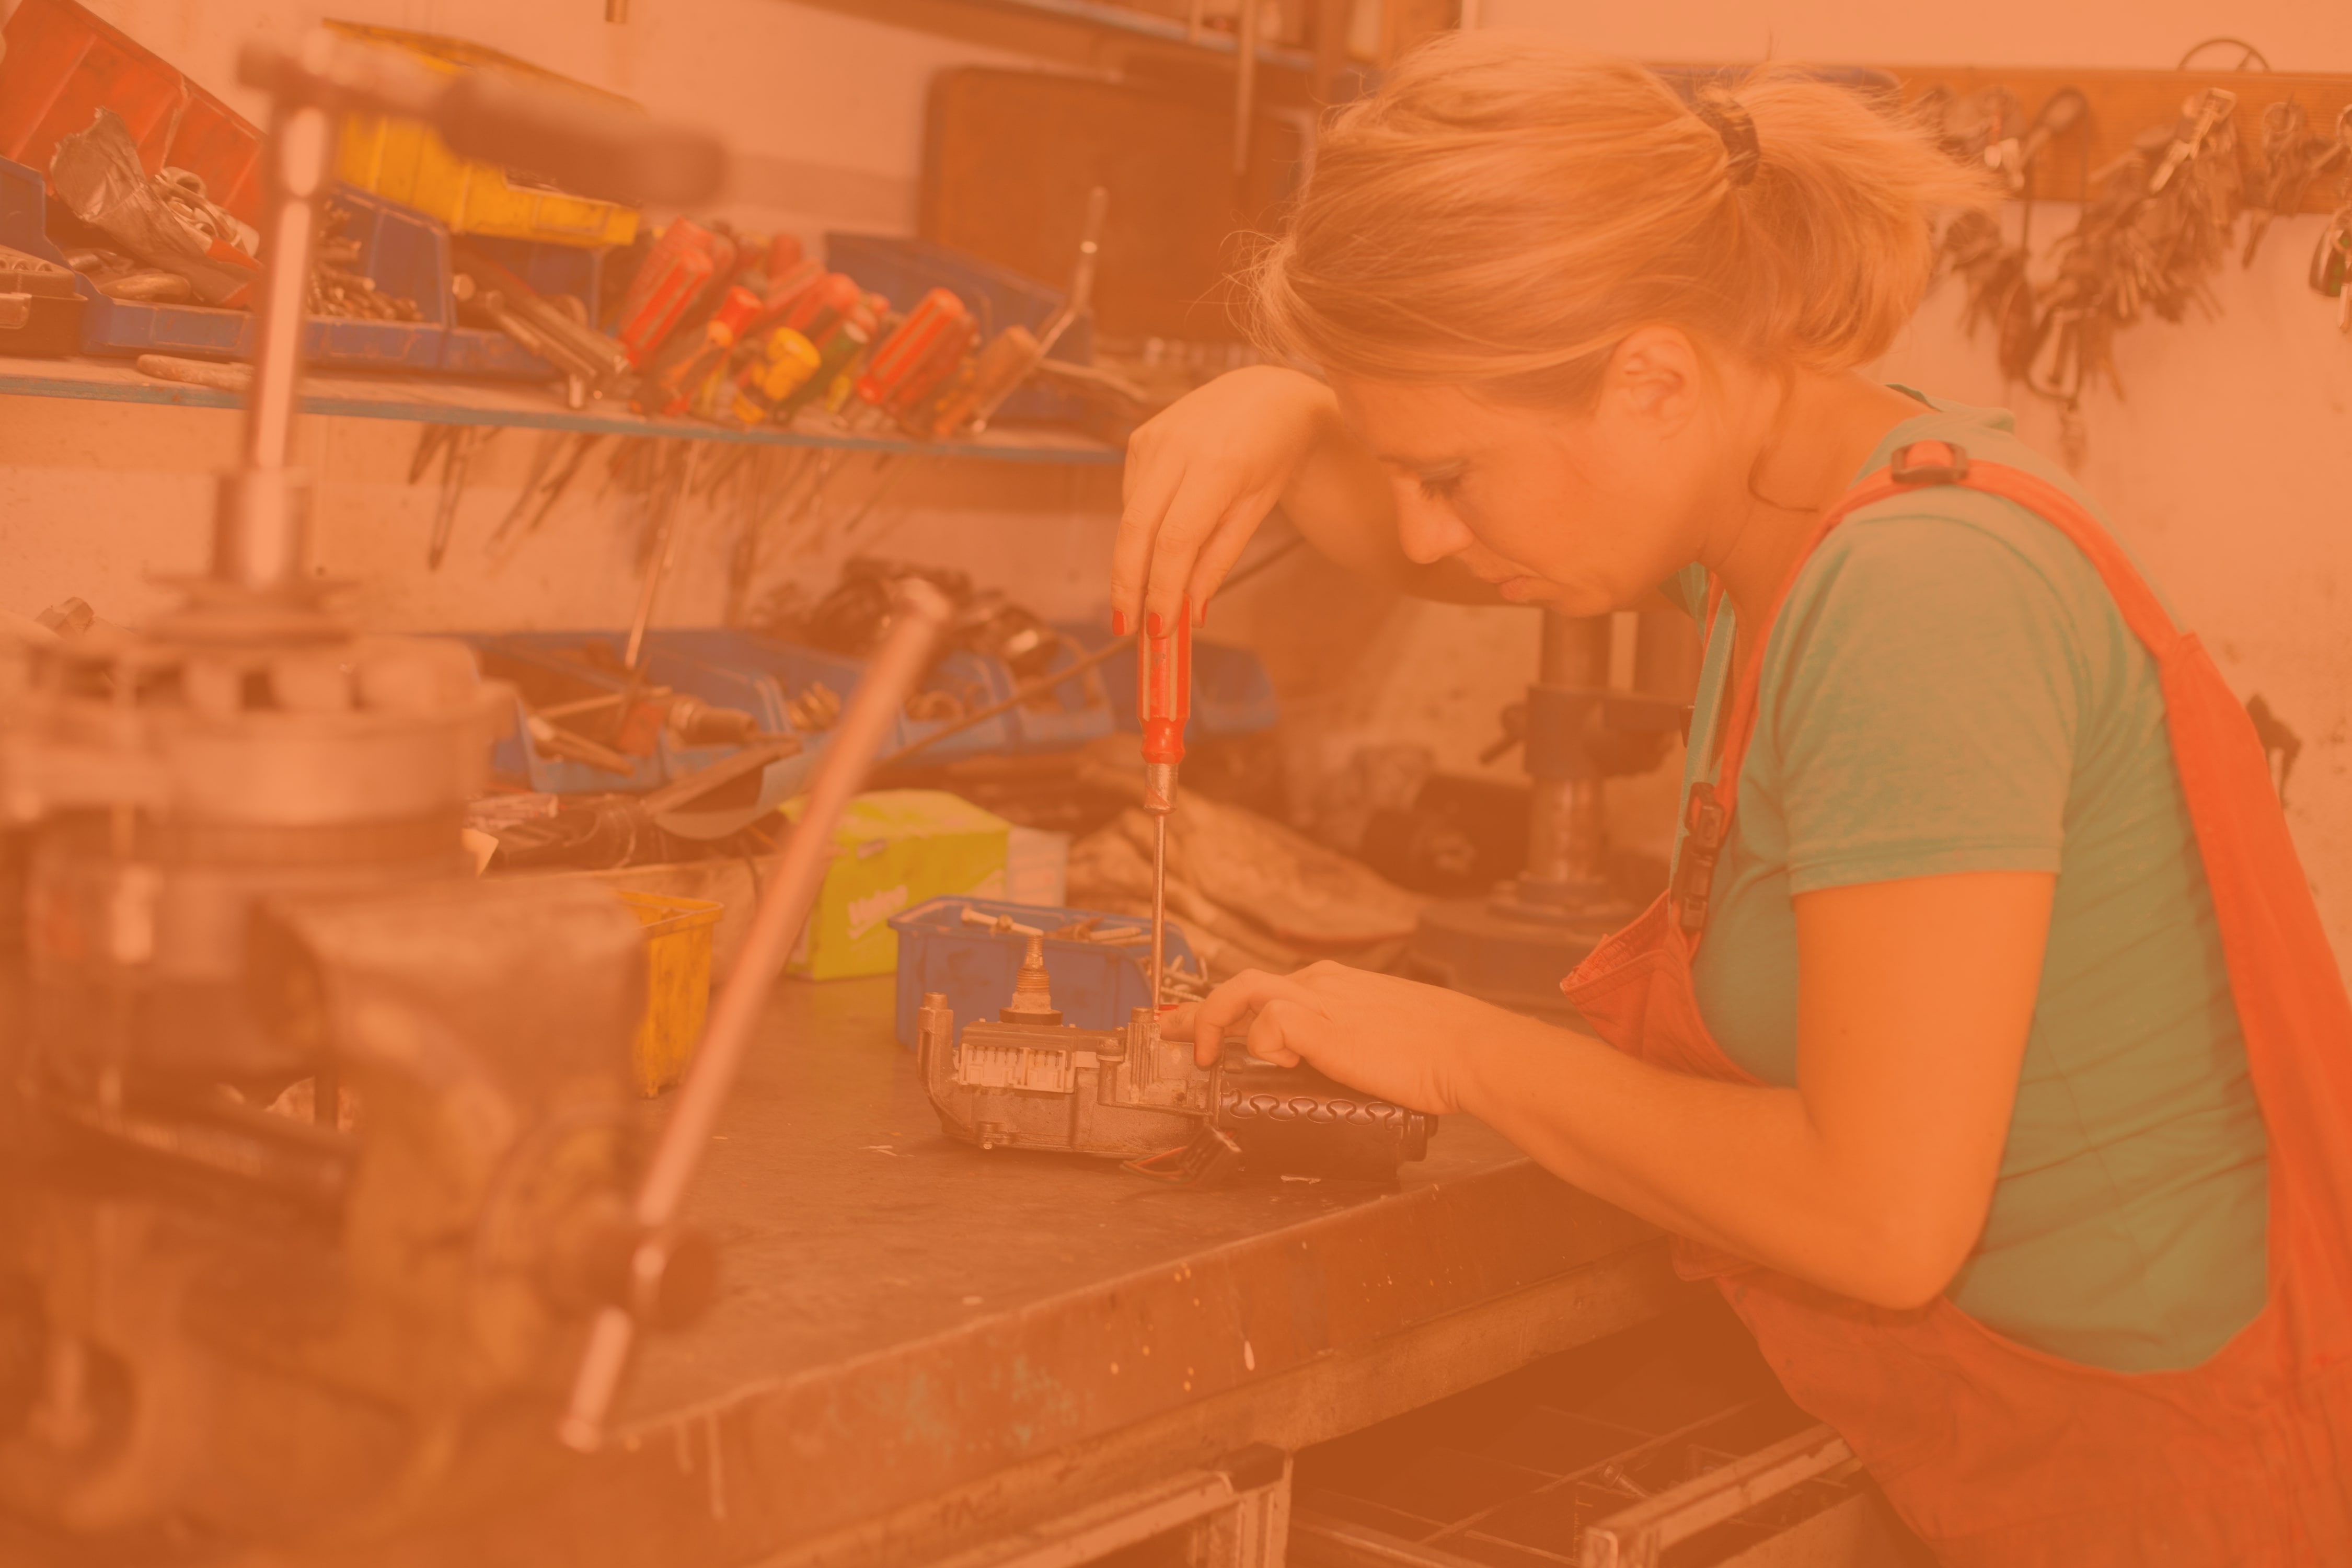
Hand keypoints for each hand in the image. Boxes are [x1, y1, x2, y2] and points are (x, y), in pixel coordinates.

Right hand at [1111, 366, 1338, 632]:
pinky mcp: (1140, 438)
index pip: (1176, 540)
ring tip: (1145, 594)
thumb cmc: (1271, 457)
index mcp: (1218, 466)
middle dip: (1127, 585)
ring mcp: (1153, 438)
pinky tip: (1158, 539)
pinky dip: (1141, 529)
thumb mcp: (1256, 510)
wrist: (1268, 396)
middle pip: (1137, 529)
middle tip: (1126, 628)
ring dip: (1133, 561)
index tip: (1156, 629)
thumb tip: (1188, 611)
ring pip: (1130, 516)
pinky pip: (1133, 497)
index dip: (1161, 588)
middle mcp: (1178, 447)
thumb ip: (1218, 558)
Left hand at [1171, 961, 1519, 1115]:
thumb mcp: (1383, 1037)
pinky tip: (1284, 1064)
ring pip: (1241, 991)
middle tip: (1172, 1035)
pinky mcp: (1321, 1024)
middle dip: (1199, 1011)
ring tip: (1200, 1054)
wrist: (1466, 1050)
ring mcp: (1320, 1000)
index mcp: (1336, 986)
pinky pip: (1267, 1024)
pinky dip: (1263, 1044)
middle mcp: (1322, 984)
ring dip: (1213, 1020)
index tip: (1203, 1026)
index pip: (1268, 988)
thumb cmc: (1436, 1052)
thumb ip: (1350, 1044)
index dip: (1229, 1008)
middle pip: (1241, 984)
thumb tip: (1334, 1068)